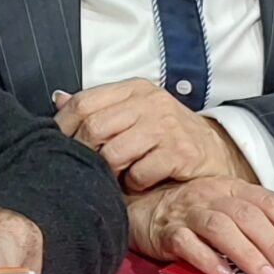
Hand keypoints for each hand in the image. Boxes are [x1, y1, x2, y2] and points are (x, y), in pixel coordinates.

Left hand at [53, 81, 250, 190]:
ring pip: (114, 153)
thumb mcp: (134, 113)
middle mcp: (150, 102)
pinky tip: (140, 183)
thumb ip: (98, 107)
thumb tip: (57, 99)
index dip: (64, 127)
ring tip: (116, 177)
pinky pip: (139, 173)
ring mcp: (166, 126)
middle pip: (94, 128)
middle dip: (85, 154)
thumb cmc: (167, 135)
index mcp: (134, 89)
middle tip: (90, 168)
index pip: (83, 103)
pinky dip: (134, 184)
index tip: (61, 146)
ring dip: (110, 173)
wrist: (216, 152)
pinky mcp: (180, 152)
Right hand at [126, 178, 273, 273]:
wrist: (139, 207)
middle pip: (251, 217)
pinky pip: (188, 244)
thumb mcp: (226, 209)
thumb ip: (255, 227)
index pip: (273, 205)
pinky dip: (209, 261)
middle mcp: (214, 194)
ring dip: (249, 255)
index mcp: (235, 188)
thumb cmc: (190, 213)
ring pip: (223, 228)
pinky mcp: (166, 231)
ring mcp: (189, 212)